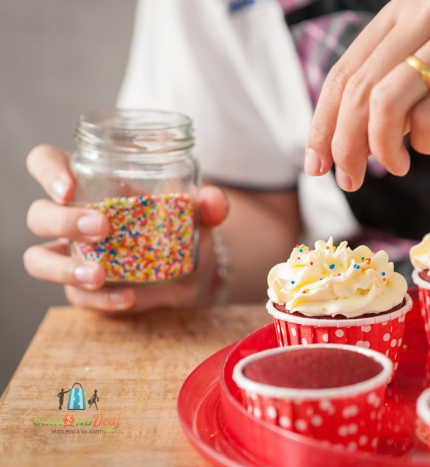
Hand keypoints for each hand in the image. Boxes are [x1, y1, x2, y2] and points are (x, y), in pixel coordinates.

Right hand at [24, 145, 227, 312]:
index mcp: (92, 183)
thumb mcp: (198, 214)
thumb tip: (214, 201)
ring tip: (100, 274)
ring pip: (38, 260)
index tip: (69, 188)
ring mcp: (73, 256)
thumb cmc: (181, 228)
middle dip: (62, 222)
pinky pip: (77, 296)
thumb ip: (208, 205)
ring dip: (64, 268)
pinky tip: (129, 297)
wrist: (193, 273)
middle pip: (38, 214)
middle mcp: (73, 217)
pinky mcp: (83, 289)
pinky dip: (101, 299)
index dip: (47, 171)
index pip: (46, 162)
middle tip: (101, 229)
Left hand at [305, 0, 429, 190]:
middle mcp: (427, 10)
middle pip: (359, 89)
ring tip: (396, 167)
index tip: (316, 163)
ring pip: (386, 103)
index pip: (345, 70)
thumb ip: (397, 82)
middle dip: (343, 145)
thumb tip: (349, 135)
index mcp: (407, 7)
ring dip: (380, 148)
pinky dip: (425, 143)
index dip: (322, 122)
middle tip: (346, 180)